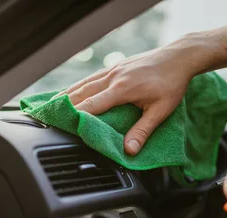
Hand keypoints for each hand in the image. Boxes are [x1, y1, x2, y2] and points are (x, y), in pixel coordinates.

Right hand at [57, 46, 194, 154]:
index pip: (92, 104)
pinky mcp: (115, 67)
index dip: (76, 115)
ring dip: (67, 95)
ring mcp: (113, 70)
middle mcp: (113, 77)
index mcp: (122, 88)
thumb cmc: (172, 83)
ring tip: (52, 105)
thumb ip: (143, 131)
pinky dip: (78, 86)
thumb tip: (129, 151)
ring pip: (83, 83)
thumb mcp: (161, 111)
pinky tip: (72, 92)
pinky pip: (91, 78)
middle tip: (47, 116)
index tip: (61, 124)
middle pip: (81, 92)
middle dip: (64, 105)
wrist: (179, 57)